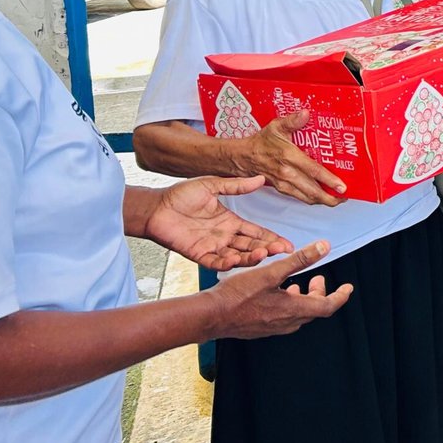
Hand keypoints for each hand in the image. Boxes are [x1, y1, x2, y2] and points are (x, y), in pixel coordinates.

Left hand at [142, 176, 294, 270]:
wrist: (155, 207)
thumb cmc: (180, 195)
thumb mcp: (212, 185)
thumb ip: (236, 186)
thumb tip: (261, 179)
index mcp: (230, 221)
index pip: (256, 231)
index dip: (272, 237)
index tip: (287, 243)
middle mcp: (224, 236)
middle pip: (251, 246)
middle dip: (268, 248)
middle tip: (283, 251)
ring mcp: (212, 247)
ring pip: (237, 256)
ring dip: (251, 257)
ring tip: (263, 254)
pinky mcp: (198, 254)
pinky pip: (215, 263)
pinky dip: (226, 264)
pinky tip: (236, 261)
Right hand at [205, 240, 352, 339]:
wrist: (210, 316)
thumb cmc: (238, 295)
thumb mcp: (272, 272)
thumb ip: (300, 260)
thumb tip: (323, 247)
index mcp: (294, 310)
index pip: (328, 306)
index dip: (340, 296)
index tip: (348, 288)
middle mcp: (286, 322)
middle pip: (314, 310)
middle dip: (321, 294)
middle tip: (318, 279)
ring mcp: (273, 328)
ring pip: (298, 314)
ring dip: (303, 299)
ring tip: (298, 284)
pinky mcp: (261, 328)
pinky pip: (283, 318)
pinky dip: (288, 304)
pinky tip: (277, 294)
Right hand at [235, 111, 346, 205]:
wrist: (243, 157)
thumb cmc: (261, 142)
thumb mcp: (276, 126)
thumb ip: (292, 120)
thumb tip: (305, 114)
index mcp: (289, 157)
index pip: (313, 171)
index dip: (329, 180)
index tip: (342, 186)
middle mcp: (287, 173)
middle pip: (313, 191)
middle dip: (331, 197)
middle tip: (344, 196)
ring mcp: (284, 183)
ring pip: (307, 197)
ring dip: (323, 200)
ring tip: (337, 198)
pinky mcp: (282, 189)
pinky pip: (300, 197)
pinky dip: (312, 198)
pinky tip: (321, 196)